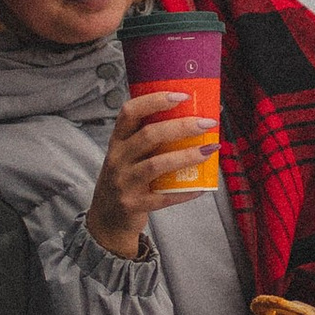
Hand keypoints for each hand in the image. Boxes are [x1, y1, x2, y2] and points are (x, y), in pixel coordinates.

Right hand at [85, 89, 209, 258]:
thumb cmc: (125, 179)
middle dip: (181, 126)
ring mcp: (124, 183)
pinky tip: (203, 186)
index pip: (130, 112)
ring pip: (157, 164)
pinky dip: (186, 191)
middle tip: (206, 123)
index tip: (182, 95)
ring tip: (208, 150)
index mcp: (117, 141)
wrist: (106, 219)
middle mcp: (118, 159)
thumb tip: (192, 121)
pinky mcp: (134, 204)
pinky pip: (164, 197)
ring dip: (186, 156)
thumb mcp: (127, 156)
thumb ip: (148, 140)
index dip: (155, 101)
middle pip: (149, 135)